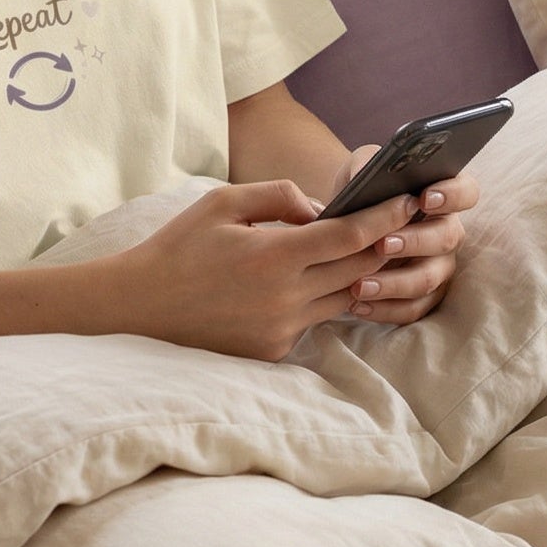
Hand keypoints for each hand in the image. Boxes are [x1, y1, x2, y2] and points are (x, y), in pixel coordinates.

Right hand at [115, 178, 431, 362]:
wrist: (137, 308)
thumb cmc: (177, 248)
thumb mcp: (221, 203)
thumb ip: (277, 196)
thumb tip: (321, 208)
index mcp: (274, 256)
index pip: (351, 236)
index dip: (387, 217)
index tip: (409, 201)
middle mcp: (285, 298)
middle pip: (360, 269)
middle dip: (385, 244)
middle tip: (402, 222)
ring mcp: (281, 330)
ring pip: (343, 298)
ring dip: (356, 274)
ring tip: (363, 249)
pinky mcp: (273, 350)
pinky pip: (313, 321)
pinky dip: (318, 299)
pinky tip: (313, 281)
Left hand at [327, 145, 480, 323]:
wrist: (342, 227)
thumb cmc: (361, 193)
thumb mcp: (360, 170)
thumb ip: (367, 165)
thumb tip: (369, 174)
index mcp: (443, 195)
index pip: (467, 191)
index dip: (452, 195)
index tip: (424, 198)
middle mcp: (448, 232)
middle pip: (446, 238)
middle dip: (414, 242)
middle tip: (381, 244)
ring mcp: (439, 267)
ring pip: (429, 280)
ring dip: (395, 284)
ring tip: (359, 286)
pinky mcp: (423, 297)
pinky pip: (412, 309)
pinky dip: (384, 310)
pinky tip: (356, 305)